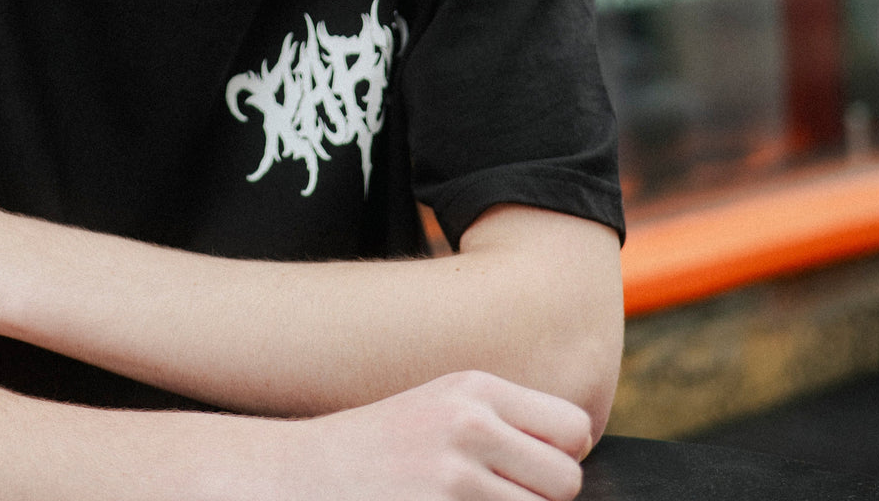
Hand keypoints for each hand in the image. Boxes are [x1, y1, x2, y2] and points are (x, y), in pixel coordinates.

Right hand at [284, 370, 588, 500]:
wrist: (303, 475)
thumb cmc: (382, 450)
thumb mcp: (441, 410)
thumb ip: (506, 425)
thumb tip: (575, 462)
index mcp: (474, 388)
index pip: (574, 427)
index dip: (559, 456)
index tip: (526, 470)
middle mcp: (469, 425)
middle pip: (567, 481)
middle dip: (541, 498)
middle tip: (492, 495)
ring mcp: (455, 481)